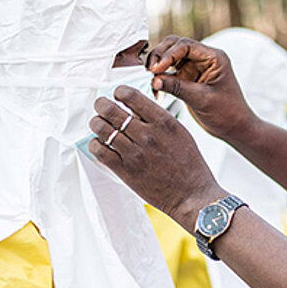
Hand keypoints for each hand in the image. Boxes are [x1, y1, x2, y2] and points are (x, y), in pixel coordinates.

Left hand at [88, 86, 225, 229]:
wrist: (192, 195)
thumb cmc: (190, 165)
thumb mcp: (180, 133)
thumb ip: (159, 119)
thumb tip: (137, 107)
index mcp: (163, 122)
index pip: (131, 96)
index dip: (119, 92)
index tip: (117, 94)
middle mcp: (147, 135)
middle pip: (111, 110)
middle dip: (101, 104)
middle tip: (101, 106)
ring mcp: (134, 153)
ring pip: (101, 128)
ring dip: (96, 123)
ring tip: (98, 124)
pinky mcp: (125, 171)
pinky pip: (99, 151)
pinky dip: (95, 144)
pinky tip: (100, 144)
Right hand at [146, 35, 257, 142]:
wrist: (234, 127)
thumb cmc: (228, 113)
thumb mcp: (202, 100)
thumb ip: (178, 88)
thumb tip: (154, 80)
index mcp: (214, 58)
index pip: (186, 45)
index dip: (168, 55)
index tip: (156, 69)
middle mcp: (204, 59)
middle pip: (175, 45)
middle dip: (160, 56)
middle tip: (150, 72)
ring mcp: (195, 67)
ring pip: (170, 57)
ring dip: (158, 66)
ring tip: (151, 80)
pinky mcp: (188, 78)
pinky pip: (170, 71)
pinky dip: (161, 77)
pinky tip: (156, 89)